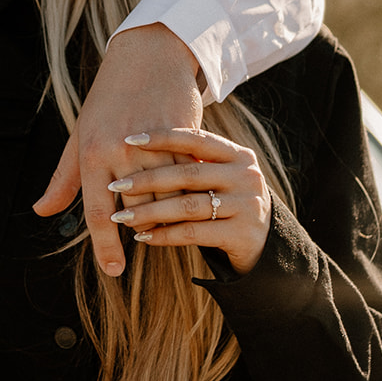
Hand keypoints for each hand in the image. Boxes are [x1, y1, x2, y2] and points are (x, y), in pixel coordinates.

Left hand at [33, 24, 202, 276]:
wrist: (147, 58)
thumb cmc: (107, 99)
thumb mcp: (80, 137)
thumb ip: (63, 180)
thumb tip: (41, 212)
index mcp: (91, 154)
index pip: (97, 212)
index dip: (105, 246)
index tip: (114, 271)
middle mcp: (120, 151)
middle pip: (136, 208)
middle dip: (141, 228)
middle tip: (144, 241)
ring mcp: (153, 144)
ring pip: (165, 194)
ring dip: (167, 214)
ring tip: (169, 224)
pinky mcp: (181, 136)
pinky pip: (186, 176)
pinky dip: (187, 191)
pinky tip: (189, 199)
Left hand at [107, 126, 271, 273]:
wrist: (265, 243)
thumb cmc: (227, 201)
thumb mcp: (219, 176)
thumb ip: (192, 162)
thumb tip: (138, 145)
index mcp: (238, 155)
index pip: (196, 139)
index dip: (163, 137)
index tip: (130, 139)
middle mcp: (246, 176)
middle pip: (188, 173)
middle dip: (147, 180)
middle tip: (116, 186)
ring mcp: (247, 205)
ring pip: (188, 205)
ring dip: (150, 212)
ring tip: (122, 217)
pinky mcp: (242, 234)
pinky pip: (194, 233)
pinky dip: (165, 235)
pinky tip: (143, 237)